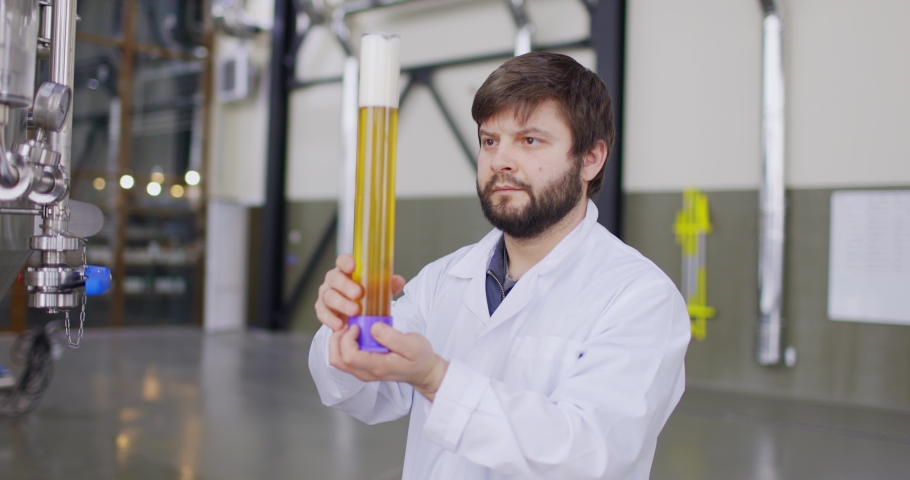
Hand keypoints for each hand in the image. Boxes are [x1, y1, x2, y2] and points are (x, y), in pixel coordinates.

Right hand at [315, 255, 405, 330]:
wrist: (354, 314)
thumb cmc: (366, 297)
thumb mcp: (378, 290)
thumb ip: (388, 285)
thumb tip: (399, 281)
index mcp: (346, 271)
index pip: (342, 261)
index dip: (346, 263)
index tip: (353, 267)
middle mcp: (334, 280)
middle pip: (335, 279)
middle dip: (346, 286)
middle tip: (358, 293)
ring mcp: (326, 294)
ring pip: (329, 296)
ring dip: (342, 304)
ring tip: (354, 312)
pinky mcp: (322, 309)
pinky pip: (322, 313)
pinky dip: (330, 319)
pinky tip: (340, 325)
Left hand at [329, 322, 448, 400]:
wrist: (423, 371)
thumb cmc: (420, 358)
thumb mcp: (413, 345)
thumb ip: (393, 337)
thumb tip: (373, 327)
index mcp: (377, 367)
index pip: (349, 356)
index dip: (347, 339)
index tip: (358, 326)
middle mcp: (365, 372)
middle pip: (337, 360)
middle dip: (337, 339)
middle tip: (349, 325)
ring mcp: (362, 371)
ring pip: (337, 360)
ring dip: (338, 341)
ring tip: (351, 328)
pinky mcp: (363, 367)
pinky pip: (344, 358)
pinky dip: (343, 344)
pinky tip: (356, 333)